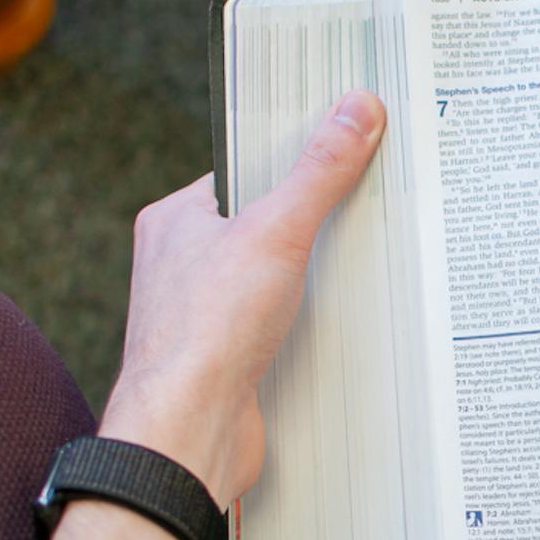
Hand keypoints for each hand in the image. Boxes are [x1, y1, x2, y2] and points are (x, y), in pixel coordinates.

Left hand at [99, 90, 385, 508]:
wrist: (190, 430)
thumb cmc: (207, 332)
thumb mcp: (277, 230)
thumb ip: (319, 170)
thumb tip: (356, 109)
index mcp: (176, 220)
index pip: (243, 172)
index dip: (293, 162)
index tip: (342, 152)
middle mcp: (182, 263)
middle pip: (263, 223)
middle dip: (312, 222)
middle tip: (363, 207)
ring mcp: (204, 312)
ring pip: (272, 277)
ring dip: (313, 277)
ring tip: (357, 263)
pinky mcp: (229, 355)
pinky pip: (277, 323)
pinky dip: (309, 322)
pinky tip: (338, 322)